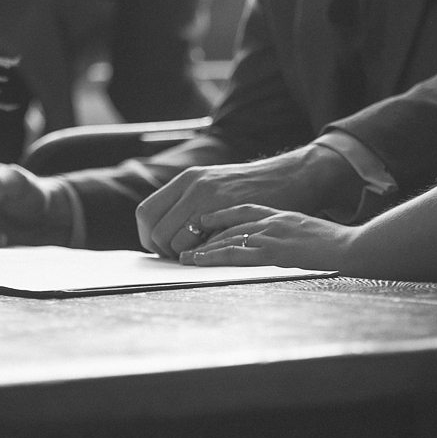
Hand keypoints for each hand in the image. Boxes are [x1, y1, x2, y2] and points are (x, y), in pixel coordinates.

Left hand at [136, 142, 360, 258]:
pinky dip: (200, 257)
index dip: (147, 235)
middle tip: (174, 260)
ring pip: (177, 241)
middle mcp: (196, 187)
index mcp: (188, 179)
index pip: (146, 212)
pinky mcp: (232, 218)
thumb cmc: (252, 185)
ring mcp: (215, 202)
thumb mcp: (212, 182)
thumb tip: (165, 222)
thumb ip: (188, 199)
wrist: (290, 176)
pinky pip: (205, 246)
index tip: (157, 247)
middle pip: (158, 230)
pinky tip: (202, 260)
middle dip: (161, 250)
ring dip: (181, 256)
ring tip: (190, 261)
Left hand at [178, 204, 357, 270]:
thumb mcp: (310, 230)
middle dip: (206, 235)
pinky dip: (217, 257)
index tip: (204, 219)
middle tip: (185, 242)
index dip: (221, 214)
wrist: (353, 246)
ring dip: (205, 249)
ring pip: (229, 239)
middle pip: (231, 226)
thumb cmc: (337, 243)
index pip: (244, 210)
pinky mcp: (274, 252)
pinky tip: (202, 260)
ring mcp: (273, 236)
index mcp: (281, 215)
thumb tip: (286, 242)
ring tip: (186, 257)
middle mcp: (273, 221)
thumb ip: (292, 233)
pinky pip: (238, 254)